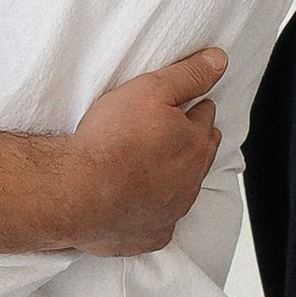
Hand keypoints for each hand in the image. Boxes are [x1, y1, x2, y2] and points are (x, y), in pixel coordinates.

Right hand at [65, 48, 226, 253]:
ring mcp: (171, 212)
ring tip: (155, 167)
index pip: (204, 119)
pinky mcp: (150, 235)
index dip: (195, 108)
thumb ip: (188, 76)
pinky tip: (139, 204)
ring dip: (174, 178)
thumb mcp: (152, 90)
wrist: (77, 192)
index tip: (189, 105)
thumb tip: (218, 61)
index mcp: (194, 144)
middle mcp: (190, 181)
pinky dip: (153, 212)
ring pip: (182, 190)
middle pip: (199, 155)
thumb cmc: (110, 142)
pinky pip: (159, 223)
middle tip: (176, 132)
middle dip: (192, 141)